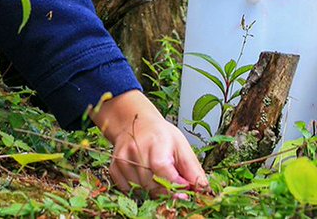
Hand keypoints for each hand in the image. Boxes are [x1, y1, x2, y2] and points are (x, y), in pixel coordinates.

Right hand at [90, 90, 208, 196]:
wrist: (134, 123)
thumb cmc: (161, 135)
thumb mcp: (181, 146)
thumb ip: (192, 169)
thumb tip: (203, 189)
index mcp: (155, 142)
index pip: (161, 169)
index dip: (174, 185)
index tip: (185, 193)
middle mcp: (135, 150)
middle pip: (151, 184)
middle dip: (167, 192)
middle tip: (177, 190)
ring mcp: (122, 160)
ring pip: (141, 190)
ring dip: (154, 192)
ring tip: (160, 180)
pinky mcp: (114, 168)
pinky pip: (129, 191)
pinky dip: (140, 190)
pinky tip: (146, 179)